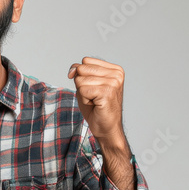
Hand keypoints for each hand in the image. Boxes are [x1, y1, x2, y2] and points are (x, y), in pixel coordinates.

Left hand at [68, 57, 135, 189]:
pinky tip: (95, 105)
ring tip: (95, 101)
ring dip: (83, 93)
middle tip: (93, 96)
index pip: (84, 61)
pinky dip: (84, 99)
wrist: (106, 128)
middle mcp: (116, 74)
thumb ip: (78, 72)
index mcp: (114, 69)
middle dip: (82, 85)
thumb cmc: (95, 107)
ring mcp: (113, 83)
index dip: (82, 76)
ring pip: (80, 80)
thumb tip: (72, 71)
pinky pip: (82, 90)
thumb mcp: (85, 84)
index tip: (93, 89)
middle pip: (81, 69)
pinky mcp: (107, 92)